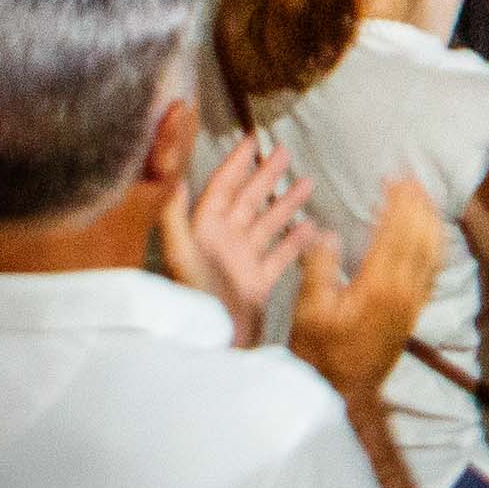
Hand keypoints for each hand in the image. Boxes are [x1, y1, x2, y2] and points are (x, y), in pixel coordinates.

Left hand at [163, 139, 316, 346]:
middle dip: (265, 176)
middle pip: (247, 202)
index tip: (252, 141)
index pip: (221, 189)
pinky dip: (296, 240)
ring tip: (308, 183)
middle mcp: (222, 244)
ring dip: (285, 203)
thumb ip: (175, 218)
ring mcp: (241, 264)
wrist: (214, 347)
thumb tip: (176, 180)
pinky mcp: (257, 284)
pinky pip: (279, 256)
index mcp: (203, 232)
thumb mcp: (182, 256)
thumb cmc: (196, 300)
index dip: (236, 164)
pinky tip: (313, 227)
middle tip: (285, 152)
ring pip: (267, 225)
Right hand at [288, 175, 449, 402]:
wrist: (343, 391)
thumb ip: (319, 269)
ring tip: (424, 197)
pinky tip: (431, 233)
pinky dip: (435, 244)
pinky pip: (434, 270)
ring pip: (433, 252)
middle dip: (419, 205)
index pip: (395, 234)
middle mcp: (404, 291)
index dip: (398, 204)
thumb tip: (327, 233)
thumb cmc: (319, 351)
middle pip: (421, 237)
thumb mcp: (308, 311)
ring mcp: (414, 302)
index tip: (394, 180)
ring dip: (431, 221)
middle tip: (412, 179)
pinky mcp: (415, 311)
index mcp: (378, 286)